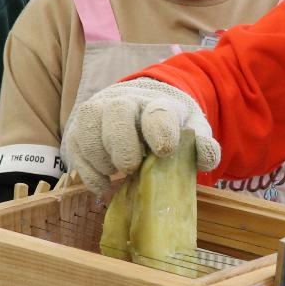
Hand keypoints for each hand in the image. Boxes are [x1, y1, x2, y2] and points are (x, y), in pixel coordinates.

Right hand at [62, 79, 220, 195]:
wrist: (135, 108)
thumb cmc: (165, 128)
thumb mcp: (189, 131)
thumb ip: (202, 145)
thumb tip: (208, 156)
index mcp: (157, 105)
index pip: (158, 112)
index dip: (160, 131)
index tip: (164, 150)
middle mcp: (123, 103)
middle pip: (117, 113)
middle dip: (124, 146)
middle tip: (132, 166)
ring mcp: (96, 116)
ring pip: (91, 135)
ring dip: (106, 162)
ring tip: (121, 170)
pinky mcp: (77, 133)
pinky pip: (77, 156)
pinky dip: (92, 176)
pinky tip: (106, 182)